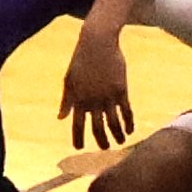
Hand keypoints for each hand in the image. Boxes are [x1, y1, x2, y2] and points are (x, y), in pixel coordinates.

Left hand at [58, 27, 137, 151]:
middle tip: (104, 148)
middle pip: (97, 128)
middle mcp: (93, 100)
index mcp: (78, 99)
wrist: (98, 42)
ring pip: (113, 123)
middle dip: (101, 141)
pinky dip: (129, 123)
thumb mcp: (69, 79)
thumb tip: (61, 118)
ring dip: (117, 135)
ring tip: (120, 142)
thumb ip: (66, 101)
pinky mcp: (121, 90)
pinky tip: (131, 130)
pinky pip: (126, 112)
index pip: (77, 125)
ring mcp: (108, 96)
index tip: (79, 148)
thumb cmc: (81, 59)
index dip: (77, 138)